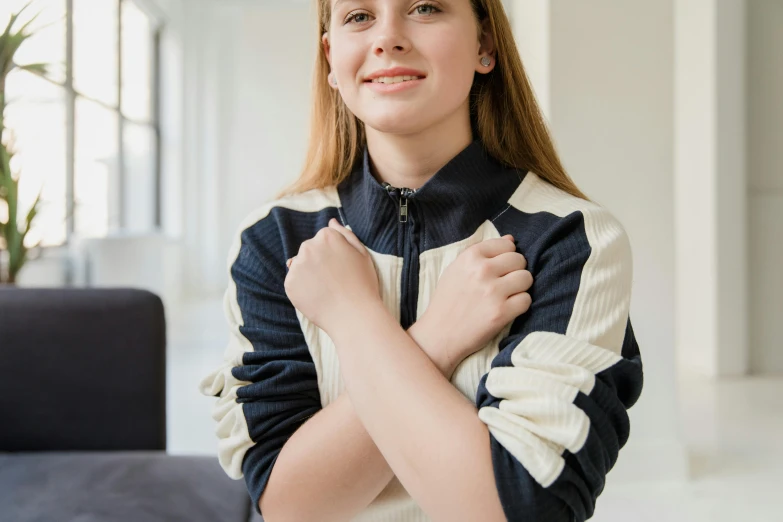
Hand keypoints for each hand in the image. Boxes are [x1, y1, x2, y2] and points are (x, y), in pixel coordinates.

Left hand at [284, 218, 380, 333]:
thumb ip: (345, 234)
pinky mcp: (289, 284)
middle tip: (335, 280)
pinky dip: (302, 288)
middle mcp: (308, 247)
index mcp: (327, 236)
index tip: (342, 267)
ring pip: (300, 266)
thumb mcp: (362, 253)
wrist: (354, 315)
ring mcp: (297, 265)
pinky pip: (294, 282)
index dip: (334, 254)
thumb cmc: (363, 284)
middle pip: (309, 250)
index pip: (324, 239)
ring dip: (309, 274)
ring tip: (326, 289)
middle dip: (318, 262)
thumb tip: (330, 221)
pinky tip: (318, 296)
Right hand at [409, 235, 532, 378]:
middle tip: (504, 284)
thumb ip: (482, 253)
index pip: (506, 244)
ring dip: (520, 288)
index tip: (499, 269)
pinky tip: (507, 309)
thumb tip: (511, 239)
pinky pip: (526, 300)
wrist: (439, 334)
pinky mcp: (501, 312)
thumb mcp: (456, 270)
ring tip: (507, 296)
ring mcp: (493, 291)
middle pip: (519, 260)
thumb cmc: (447, 301)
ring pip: (527, 278)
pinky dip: (520, 305)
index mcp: (470, 256)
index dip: (506, 257)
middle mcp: (482, 270)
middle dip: (515, 271)